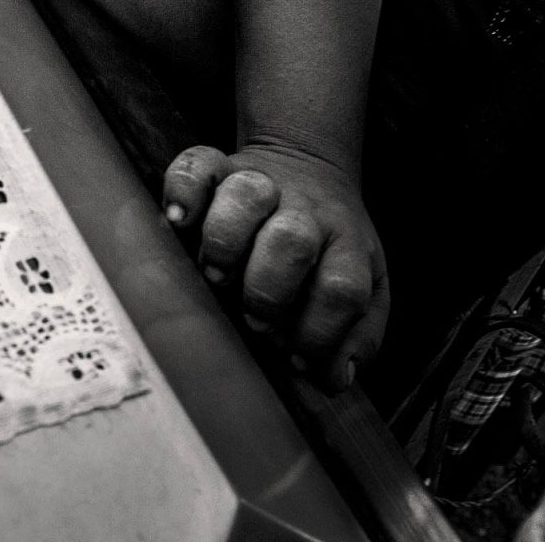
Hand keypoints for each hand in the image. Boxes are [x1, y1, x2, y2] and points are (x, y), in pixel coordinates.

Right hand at [162, 141, 386, 390]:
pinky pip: (196, 166)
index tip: (296, 358)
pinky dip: (184, 191)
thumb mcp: (364, 288)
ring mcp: (261, 183)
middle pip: (292, 240)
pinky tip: (179, 221)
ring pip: (245, 195)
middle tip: (255, 317)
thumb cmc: (329, 248)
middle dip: (268, 289)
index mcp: (345, 247)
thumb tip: (335, 378)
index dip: (318, 332)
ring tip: (217, 274)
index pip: (342, 289)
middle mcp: (305, 212)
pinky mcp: (220, 167)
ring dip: (225, 241)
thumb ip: (357, 335)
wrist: (309, 167)